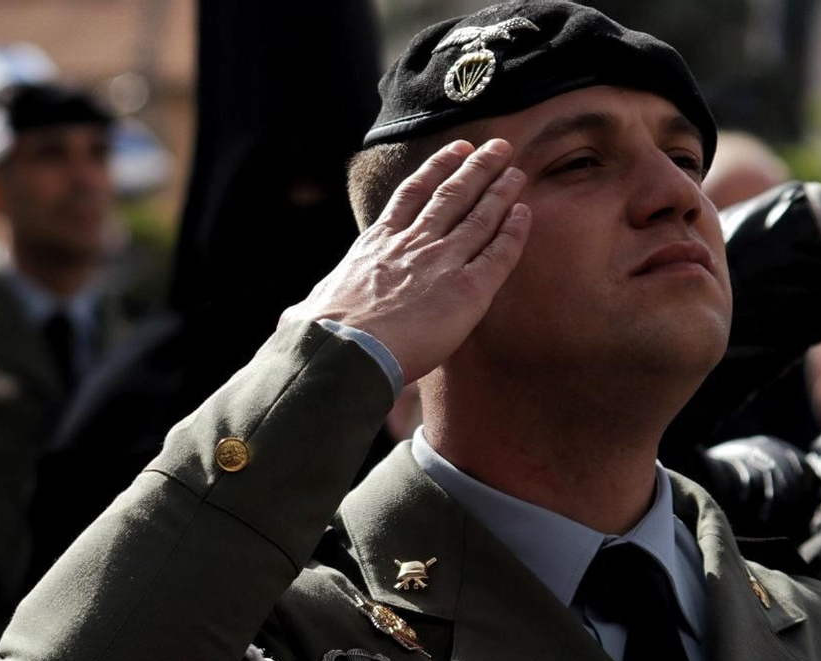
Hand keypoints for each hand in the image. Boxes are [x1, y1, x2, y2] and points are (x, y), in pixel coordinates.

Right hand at [281, 139, 531, 383]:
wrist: (343, 351)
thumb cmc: (320, 336)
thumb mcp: (309, 307)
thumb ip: (312, 305)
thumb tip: (296, 318)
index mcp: (375, 244)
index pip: (411, 195)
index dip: (437, 169)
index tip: (456, 151)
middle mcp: (411, 244)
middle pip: (451, 194)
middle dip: (476, 167)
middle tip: (497, 148)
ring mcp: (440, 262)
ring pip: (479, 216)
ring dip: (501, 190)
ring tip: (516, 171)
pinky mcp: (467, 290)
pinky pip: (498, 254)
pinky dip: (513, 232)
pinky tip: (524, 214)